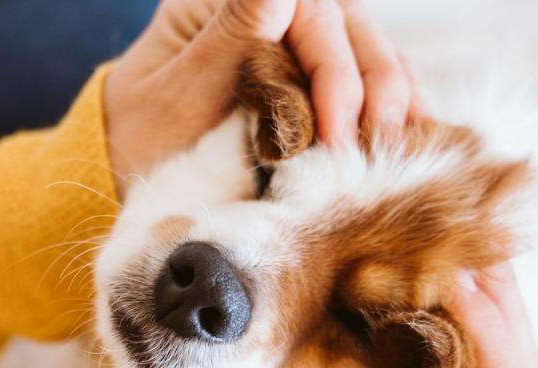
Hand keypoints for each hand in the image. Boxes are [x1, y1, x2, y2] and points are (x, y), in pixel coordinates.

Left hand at [103, 0, 425, 193]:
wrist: (127, 179)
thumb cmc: (139, 143)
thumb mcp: (174, 97)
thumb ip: (231, 41)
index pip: (302, 7)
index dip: (330, 66)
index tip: (334, 130)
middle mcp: (260, 6)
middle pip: (341, 22)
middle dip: (367, 82)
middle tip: (372, 142)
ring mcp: (288, 37)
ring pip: (362, 44)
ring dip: (390, 90)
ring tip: (406, 139)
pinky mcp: (307, 73)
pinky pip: (363, 75)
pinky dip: (390, 101)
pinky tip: (410, 132)